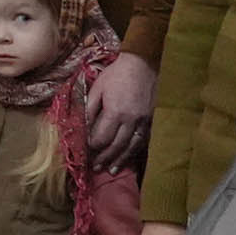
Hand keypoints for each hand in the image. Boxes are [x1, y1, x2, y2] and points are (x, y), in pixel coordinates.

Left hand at [85, 51, 157, 172]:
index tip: (86, 152)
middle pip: (117, 145)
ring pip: (132, 146)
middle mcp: (132, 120)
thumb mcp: (97, 89)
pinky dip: (135, 151)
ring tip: (112, 170)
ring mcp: (145, 121)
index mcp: (116, 112)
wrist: (143, 64)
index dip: (93, 147)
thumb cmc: (116, 74)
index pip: (102, 137)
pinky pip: (143, 140)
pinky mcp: (153, 120)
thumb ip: (90, 109)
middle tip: (96, 168)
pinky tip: (129, 158)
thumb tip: (83, 128)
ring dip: (121, 160)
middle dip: (105, 158)